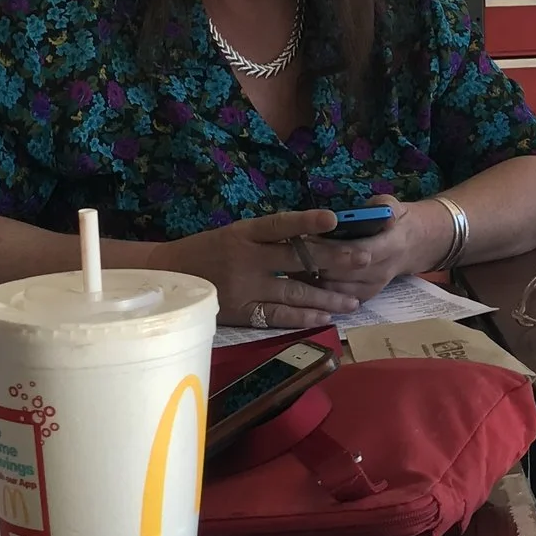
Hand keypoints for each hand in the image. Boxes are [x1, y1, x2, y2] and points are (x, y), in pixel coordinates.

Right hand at [166, 209, 358, 326]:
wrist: (169, 277)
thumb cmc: (207, 251)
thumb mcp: (234, 234)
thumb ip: (267, 237)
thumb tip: (312, 237)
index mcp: (244, 233)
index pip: (280, 224)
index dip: (307, 221)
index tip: (334, 219)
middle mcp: (246, 259)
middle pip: (297, 258)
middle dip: (334, 260)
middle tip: (365, 259)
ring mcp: (244, 287)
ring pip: (294, 292)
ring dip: (327, 296)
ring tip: (354, 300)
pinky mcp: (241, 312)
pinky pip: (279, 315)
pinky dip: (304, 316)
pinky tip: (325, 317)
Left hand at [291, 196, 446, 302]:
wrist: (414, 245)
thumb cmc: (397, 221)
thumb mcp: (394, 205)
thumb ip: (384, 207)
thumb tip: (374, 212)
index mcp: (391, 245)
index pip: (360, 252)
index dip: (334, 250)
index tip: (309, 239)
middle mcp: (382, 270)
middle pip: (344, 273)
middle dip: (315, 264)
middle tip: (290, 253)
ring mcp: (374, 286)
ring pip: (338, 290)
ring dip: (313, 280)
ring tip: (290, 267)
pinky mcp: (366, 296)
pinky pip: (339, 298)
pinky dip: (319, 291)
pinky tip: (302, 280)